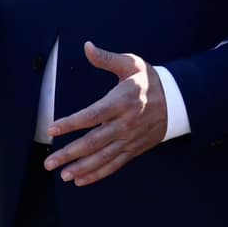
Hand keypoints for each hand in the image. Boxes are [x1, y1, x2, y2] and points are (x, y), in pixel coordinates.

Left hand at [43, 42, 168, 186]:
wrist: (178, 101)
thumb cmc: (149, 81)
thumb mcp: (131, 64)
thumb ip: (107, 59)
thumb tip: (87, 47)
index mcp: (121, 102)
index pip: (91, 115)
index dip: (70, 124)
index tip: (51, 129)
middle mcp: (125, 123)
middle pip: (93, 141)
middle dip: (69, 153)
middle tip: (49, 162)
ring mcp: (129, 139)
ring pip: (102, 157)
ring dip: (81, 167)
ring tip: (62, 175)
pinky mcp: (134, 149)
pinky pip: (114, 164)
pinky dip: (98, 174)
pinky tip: (81, 179)